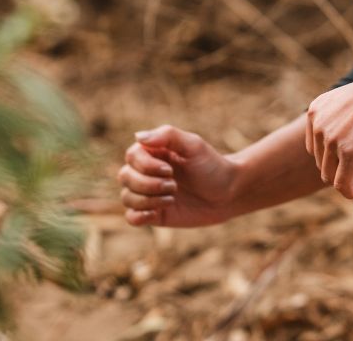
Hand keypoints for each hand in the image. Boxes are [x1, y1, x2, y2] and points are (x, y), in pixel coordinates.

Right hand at [118, 124, 236, 227]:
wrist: (227, 193)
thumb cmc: (211, 165)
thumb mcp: (193, 145)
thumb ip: (167, 136)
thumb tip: (138, 137)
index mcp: (154, 152)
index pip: (132, 156)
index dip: (146, 166)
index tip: (170, 170)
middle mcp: (146, 172)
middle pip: (125, 176)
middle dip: (148, 184)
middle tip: (174, 185)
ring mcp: (148, 193)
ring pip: (127, 197)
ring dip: (149, 199)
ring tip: (173, 196)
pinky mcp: (152, 214)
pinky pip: (131, 217)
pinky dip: (140, 215)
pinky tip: (159, 211)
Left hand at [305, 72, 352, 199]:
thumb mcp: (350, 104)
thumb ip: (338, 124)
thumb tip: (339, 155)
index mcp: (315, 111)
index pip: (316, 148)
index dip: (335, 154)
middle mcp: (318, 125)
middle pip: (323, 163)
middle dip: (344, 165)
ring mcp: (332, 140)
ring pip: (331, 176)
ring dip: (351, 174)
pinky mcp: (349, 153)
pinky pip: (343, 185)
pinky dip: (351, 192)